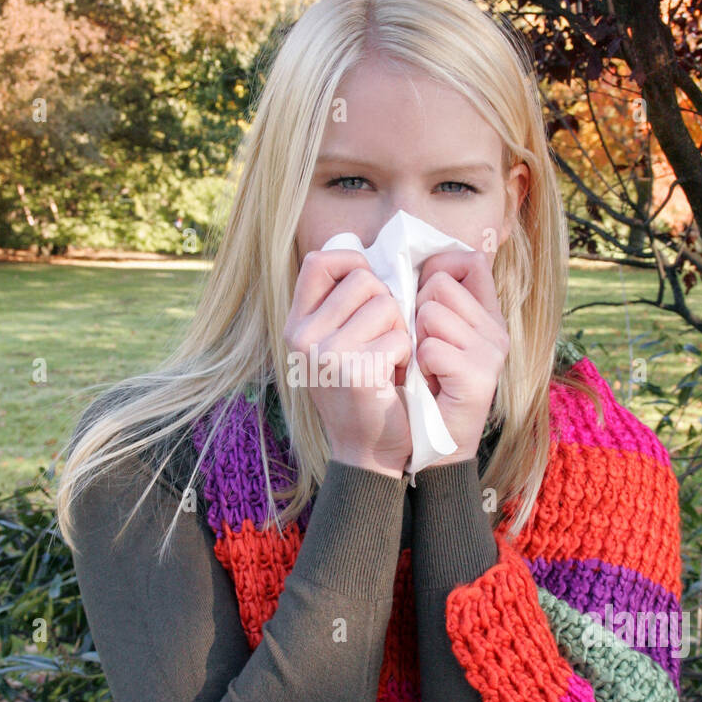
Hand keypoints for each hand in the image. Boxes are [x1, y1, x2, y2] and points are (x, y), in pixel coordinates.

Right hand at [283, 249, 413, 478]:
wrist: (366, 450)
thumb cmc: (359, 392)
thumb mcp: (331, 344)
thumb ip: (336, 305)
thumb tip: (357, 251)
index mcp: (295, 325)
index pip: (318, 261)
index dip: (352, 263)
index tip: (367, 287)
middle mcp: (303, 337)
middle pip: (364, 281)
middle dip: (386, 305)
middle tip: (382, 340)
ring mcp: (326, 354)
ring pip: (387, 306)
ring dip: (399, 332)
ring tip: (387, 360)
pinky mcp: (356, 372)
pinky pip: (400, 338)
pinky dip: (406, 357)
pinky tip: (393, 378)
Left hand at [414, 248, 508, 465]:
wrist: (432, 448)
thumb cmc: (422, 390)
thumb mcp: (430, 337)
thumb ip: (432, 301)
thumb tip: (415, 261)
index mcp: (488, 317)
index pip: (471, 260)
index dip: (437, 269)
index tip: (421, 298)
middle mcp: (496, 331)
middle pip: (441, 283)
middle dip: (417, 311)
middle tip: (422, 348)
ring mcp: (492, 353)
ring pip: (432, 312)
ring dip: (416, 340)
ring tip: (424, 368)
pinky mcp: (480, 376)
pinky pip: (430, 347)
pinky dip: (418, 365)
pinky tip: (427, 384)